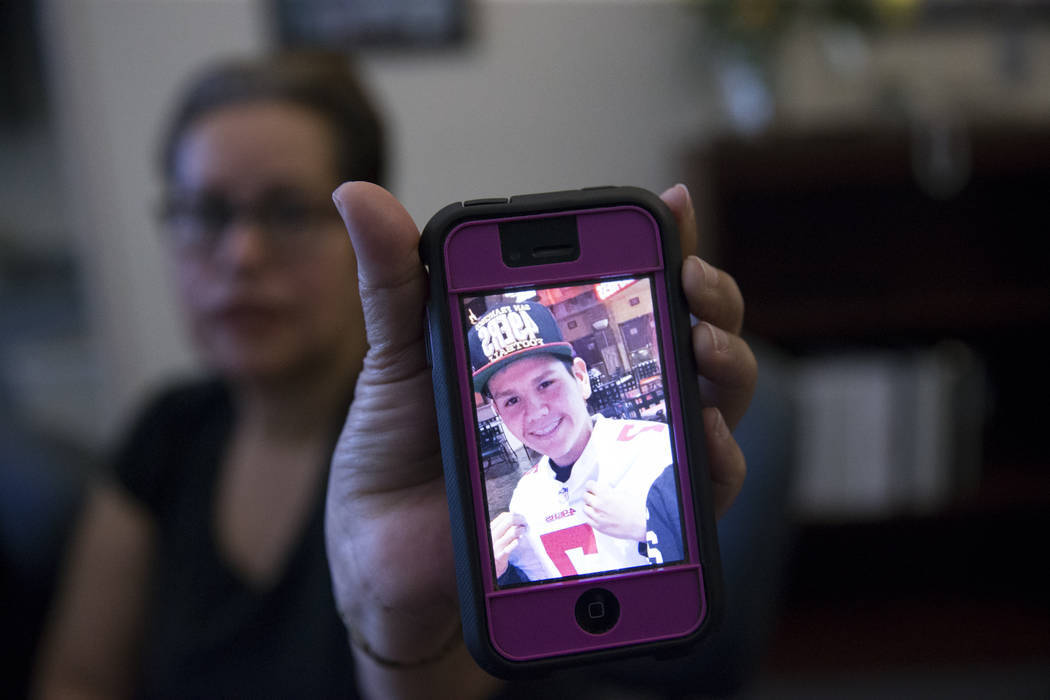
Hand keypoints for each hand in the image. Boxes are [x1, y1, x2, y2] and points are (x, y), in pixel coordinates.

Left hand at [323, 182, 753, 684]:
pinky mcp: (622, 513)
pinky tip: (704, 437)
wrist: (383, 553)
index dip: (664, 240)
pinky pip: (696, 489)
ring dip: (729, 364)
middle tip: (694, 278)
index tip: (674, 206)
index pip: (628, 279)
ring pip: (711, 400)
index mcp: (556, 343)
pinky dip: (718, 458)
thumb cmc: (394, 449)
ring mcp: (618, 450)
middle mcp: (603, 390)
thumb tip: (356, 194)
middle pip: (689, 331)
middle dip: (711, 296)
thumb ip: (394, 282)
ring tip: (705, 345)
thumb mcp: (397, 358)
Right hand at [489, 512, 525, 577]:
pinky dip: (518, 540)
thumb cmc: (494, 550)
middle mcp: (492, 536)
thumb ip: (502, 527)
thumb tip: (515, 516)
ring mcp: (497, 545)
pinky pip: (513, 545)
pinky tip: (519, 540)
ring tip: (524, 531)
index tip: (521, 517)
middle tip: (526, 523)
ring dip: (522, 530)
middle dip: (521, 520)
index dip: (515, 515)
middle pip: (509, 521)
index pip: (503, 516)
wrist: (490, 567)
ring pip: (513, 531)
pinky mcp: (501, 555)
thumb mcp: (494, 536)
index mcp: (490, 529)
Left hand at [582, 480, 645, 540]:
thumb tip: (605, 490)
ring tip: (597, 506)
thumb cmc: (636, 509)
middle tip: (595, 495)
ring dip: (589, 506)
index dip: (592, 485)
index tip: (593, 487)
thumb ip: (610, 491)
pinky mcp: (599, 527)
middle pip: (585, 496)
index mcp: (604, 494)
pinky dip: (590, 516)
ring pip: (585, 508)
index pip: (589, 485)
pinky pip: (588, 520)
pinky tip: (597, 515)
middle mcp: (598, 506)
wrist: (641, 524)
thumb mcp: (623, 493)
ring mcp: (597, 518)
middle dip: (590, 494)